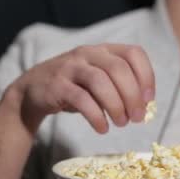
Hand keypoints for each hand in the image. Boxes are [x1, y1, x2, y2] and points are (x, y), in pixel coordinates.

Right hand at [11, 44, 154, 133]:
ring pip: (101, 82)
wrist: (31, 92)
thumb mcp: (95, 81)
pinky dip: (96, 116)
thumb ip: (117, 88)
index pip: (133, 53)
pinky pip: (82, 100)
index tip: (149, 99)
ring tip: (120, 123)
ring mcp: (70, 68)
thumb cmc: (70, 87)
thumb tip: (143, 106)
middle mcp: (87, 54)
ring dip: (116, 106)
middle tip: (137, 118)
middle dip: (133, 96)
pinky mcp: (57, 85)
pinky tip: (102, 128)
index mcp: (102, 50)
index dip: (146, 75)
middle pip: (119, 69)